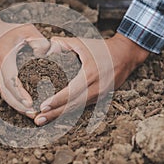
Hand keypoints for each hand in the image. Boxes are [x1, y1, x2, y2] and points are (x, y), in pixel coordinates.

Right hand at [0, 7, 49, 117]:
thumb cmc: (9, 31)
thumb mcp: (26, 30)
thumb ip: (38, 40)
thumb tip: (47, 54)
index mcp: (4, 57)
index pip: (10, 79)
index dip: (19, 93)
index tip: (30, 103)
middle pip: (6, 93)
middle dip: (19, 106)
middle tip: (34, 114)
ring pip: (4, 95)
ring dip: (17, 106)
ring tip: (32, 115)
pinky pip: (4, 92)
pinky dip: (14, 101)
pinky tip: (24, 107)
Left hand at [34, 33, 148, 125]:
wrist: (126, 56)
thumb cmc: (102, 49)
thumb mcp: (83, 42)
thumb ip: (64, 43)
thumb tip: (47, 45)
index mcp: (91, 74)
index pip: (72, 91)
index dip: (57, 100)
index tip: (43, 106)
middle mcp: (96, 88)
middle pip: (72, 105)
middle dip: (54, 113)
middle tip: (37, 119)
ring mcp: (99, 95)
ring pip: (77, 109)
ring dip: (59, 115)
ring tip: (42, 121)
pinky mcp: (100, 98)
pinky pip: (82, 107)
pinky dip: (68, 112)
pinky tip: (56, 115)